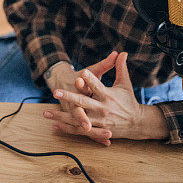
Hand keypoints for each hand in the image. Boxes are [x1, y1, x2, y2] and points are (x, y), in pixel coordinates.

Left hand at [44, 52, 167, 144]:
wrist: (137, 123)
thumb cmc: (128, 101)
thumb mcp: (125, 84)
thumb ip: (120, 68)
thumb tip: (122, 52)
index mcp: (108, 95)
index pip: (97, 85)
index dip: (90, 79)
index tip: (82, 72)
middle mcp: (102, 108)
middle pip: (83, 102)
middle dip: (69, 96)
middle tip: (55, 91)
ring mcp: (98, 120)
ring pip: (77, 118)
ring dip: (61, 116)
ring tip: (45, 112)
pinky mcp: (96, 130)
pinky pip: (79, 130)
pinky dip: (67, 128)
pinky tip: (54, 125)